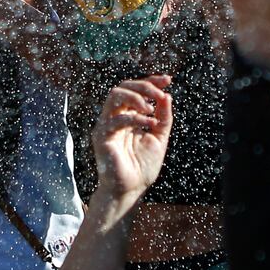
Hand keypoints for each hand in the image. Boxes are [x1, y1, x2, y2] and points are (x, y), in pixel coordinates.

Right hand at [92, 76, 172, 206]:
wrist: (131, 189)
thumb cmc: (143, 166)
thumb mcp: (159, 137)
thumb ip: (163, 118)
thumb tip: (167, 96)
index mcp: (128, 116)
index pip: (135, 90)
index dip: (151, 81)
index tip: (167, 80)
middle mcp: (115, 117)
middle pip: (123, 87)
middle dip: (144, 86)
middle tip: (160, 94)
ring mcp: (107, 126)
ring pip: (115, 96)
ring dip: (136, 97)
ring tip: (151, 108)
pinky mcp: (102, 137)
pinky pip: (116, 119)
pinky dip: (135, 118)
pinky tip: (150, 124)